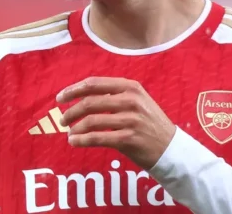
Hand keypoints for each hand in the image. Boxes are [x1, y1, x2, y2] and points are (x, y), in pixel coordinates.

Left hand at [56, 76, 176, 170]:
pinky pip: (97, 138)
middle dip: (71, 111)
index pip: (94, 84)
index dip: (73, 90)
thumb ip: (113, 95)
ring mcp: (131, 120)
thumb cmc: (149, 124)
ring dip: (75, 127)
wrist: (171, 148)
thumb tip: (79, 96)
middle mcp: (131, 100)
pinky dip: (81, 140)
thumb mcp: (137, 101)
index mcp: (130, 87)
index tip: (60, 98)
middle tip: (62, 119)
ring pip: (91, 121)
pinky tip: (74, 142)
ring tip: (69, 133)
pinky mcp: (129, 139)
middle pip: (90, 102)